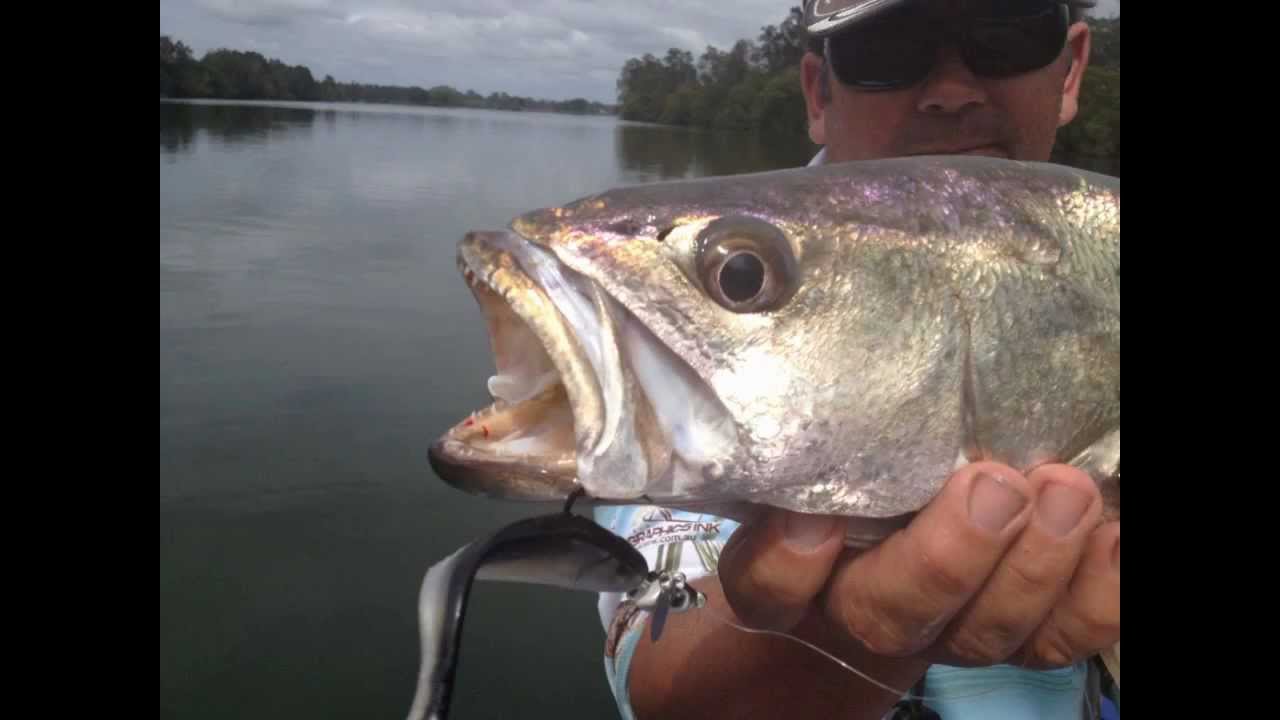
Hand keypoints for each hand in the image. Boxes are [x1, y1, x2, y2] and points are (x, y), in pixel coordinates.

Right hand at [717, 462, 1119, 674]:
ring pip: (988, 629)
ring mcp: (949, 630)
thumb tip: (802, 382)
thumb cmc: (854, 481)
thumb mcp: (816, 457)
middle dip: (949, 556)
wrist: (902, 545)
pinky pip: (1064, 635)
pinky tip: (1111, 534)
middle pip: (892, 614)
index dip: (790, 565)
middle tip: (992, 485)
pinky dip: (1096, 593)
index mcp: (795, 576)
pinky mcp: (1021, 633)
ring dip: (1036, 565)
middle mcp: (867, 614)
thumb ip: (810, 441)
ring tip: (1065, 492)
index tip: (815, 516)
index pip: (771, 589)